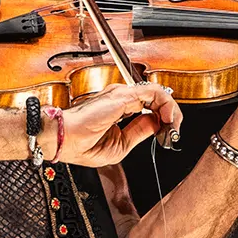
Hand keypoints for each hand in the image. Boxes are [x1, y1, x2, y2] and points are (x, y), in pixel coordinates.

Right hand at [58, 82, 183, 166]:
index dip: (163, 119)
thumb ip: (140, 131)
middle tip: (174, 130)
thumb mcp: (121, 145)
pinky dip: (166, 104)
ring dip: (171, 109)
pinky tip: (168, 119)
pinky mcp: (122, 96)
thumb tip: (157, 124)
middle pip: (155, 98)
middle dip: (171, 114)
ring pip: (157, 93)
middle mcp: (120, 98)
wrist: (63, 141)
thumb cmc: (81, 145)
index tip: (168, 133)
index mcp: (118, 108)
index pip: (149, 106)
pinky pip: (153, 92)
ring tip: (173, 125)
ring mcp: (121, 95)